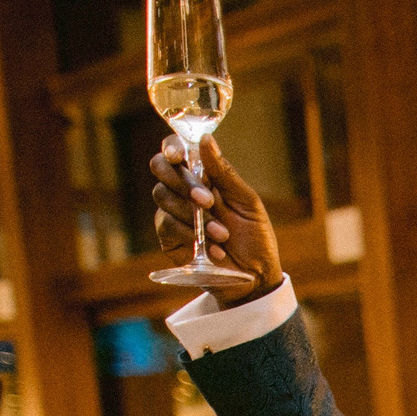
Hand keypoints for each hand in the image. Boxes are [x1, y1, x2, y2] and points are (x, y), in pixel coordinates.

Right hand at [149, 133, 284, 302]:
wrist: (255, 276)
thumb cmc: (254, 236)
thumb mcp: (247, 202)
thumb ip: (224, 173)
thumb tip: (206, 139)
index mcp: (204, 176)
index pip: (177, 151)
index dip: (172, 147)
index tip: (179, 155)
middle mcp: (183, 189)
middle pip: (161, 169)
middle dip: (182, 182)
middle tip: (207, 200)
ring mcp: (173, 212)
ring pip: (163, 196)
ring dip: (194, 214)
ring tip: (222, 234)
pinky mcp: (168, 237)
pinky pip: (166, 224)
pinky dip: (190, 235)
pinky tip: (214, 249)